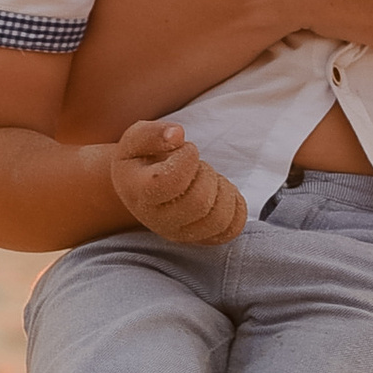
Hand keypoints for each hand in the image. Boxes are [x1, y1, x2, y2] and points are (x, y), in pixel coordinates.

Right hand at [111, 119, 246, 244]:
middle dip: (206, 174)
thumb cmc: (141, 160)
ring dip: (223, 190)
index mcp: (139, 194)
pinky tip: (221, 192)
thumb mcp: (136, 139)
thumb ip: (152, 133)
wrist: (140, 188)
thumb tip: (177, 135)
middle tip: (197, 165)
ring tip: (209, 179)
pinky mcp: (201, 238)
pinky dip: (235, 207)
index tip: (185, 148)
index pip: (172, 181)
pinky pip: (231, 229)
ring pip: (219, 219)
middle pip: (199, 202)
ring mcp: (181, 234)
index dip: (187, 157)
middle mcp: (158, 221)